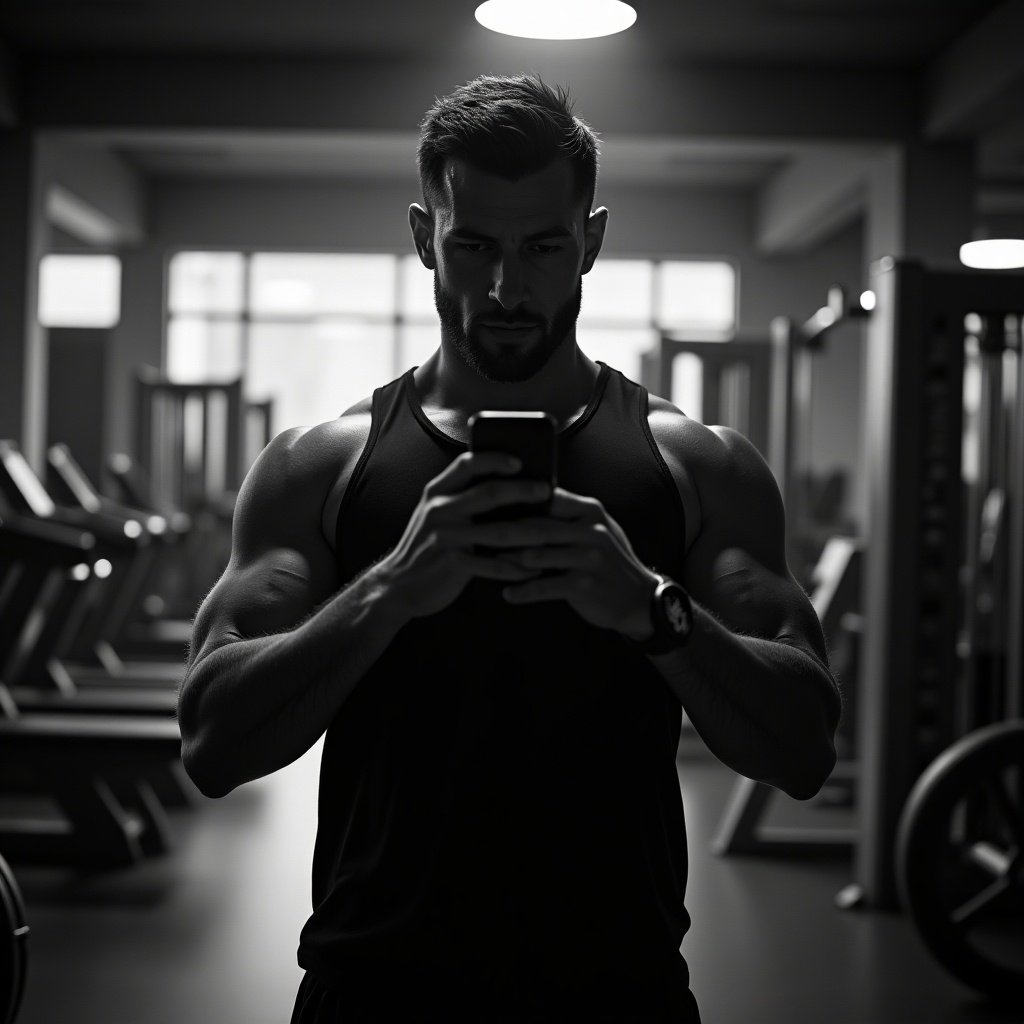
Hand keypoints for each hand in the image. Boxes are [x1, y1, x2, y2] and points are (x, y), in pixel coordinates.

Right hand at [375, 451, 552, 618]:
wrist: (399, 584)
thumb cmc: (428, 545)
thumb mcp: (437, 514)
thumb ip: (462, 498)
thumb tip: (511, 486)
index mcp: (437, 492)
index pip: (467, 464)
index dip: (495, 459)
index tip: (520, 461)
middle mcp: (439, 510)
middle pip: (489, 493)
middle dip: (523, 491)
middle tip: (546, 491)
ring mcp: (445, 537)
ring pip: (498, 532)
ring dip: (529, 533)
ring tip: (551, 533)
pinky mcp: (451, 564)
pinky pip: (492, 565)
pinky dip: (516, 568)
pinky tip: (533, 569)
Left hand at [479, 487, 658, 638]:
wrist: (639, 598)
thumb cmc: (608, 559)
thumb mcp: (596, 528)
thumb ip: (568, 514)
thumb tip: (528, 498)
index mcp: (589, 511)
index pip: (547, 498)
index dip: (516, 502)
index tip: (489, 505)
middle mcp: (590, 530)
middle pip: (536, 528)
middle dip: (504, 533)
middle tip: (478, 535)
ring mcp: (588, 558)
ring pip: (535, 557)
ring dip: (508, 562)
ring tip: (488, 564)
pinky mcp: (584, 585)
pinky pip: (543, 587)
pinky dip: (522, 592)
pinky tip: (508, 593)